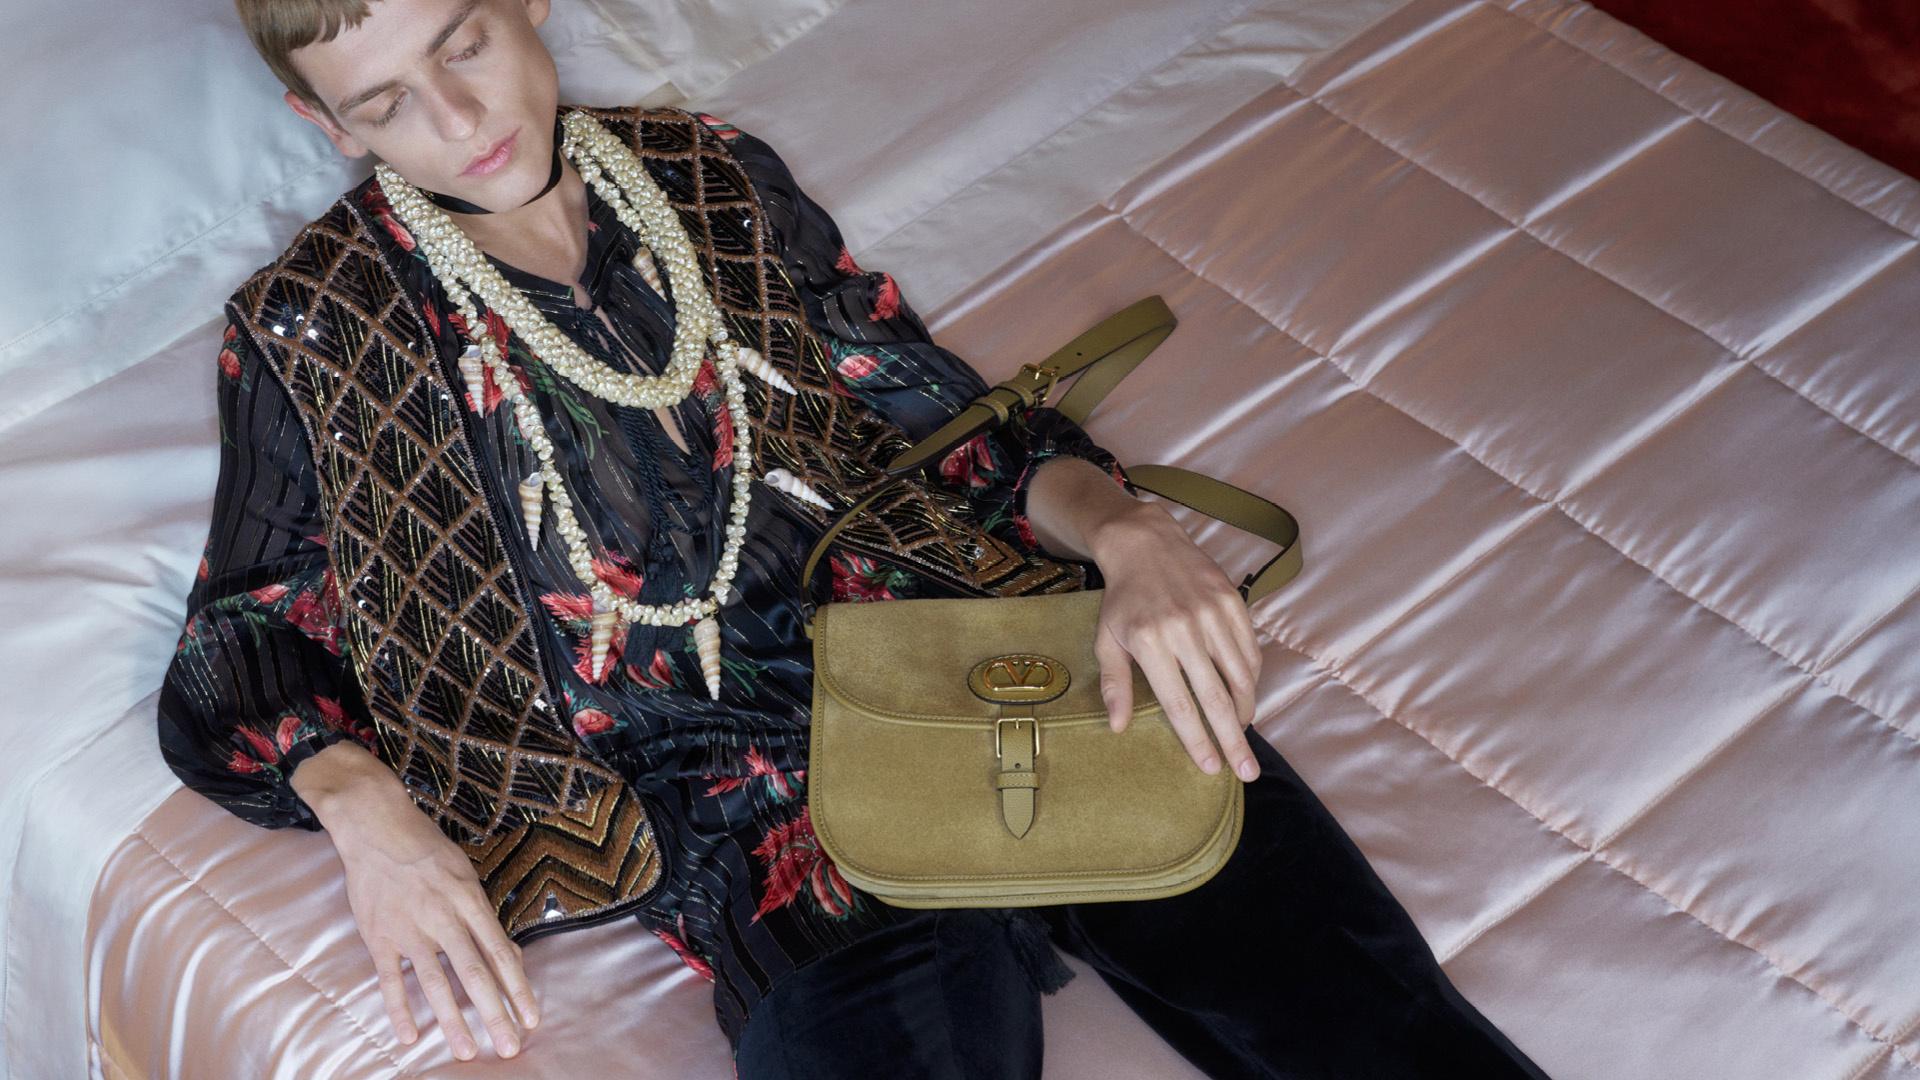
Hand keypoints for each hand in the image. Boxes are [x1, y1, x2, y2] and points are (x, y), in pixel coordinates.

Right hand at [293, 743, 539, 1059]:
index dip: (518, 988)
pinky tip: (410, 1037)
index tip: (532, 1017)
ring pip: (435, 983)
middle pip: (474, 973)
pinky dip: (400, 1009)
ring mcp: (409, 929)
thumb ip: (484, 917)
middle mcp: (443, 917)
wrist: (376, 825)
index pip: (500, 952)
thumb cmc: (428, 850)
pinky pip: (391, 980)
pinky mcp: (379, 937)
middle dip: (494, 1013)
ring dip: (452, 1020)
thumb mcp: (466, 874)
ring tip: (466, 1052)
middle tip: (509, 1046)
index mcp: (470, 900)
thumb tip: (510, 956)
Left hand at [1088, 503, 1265, 781]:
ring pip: (1241, 675)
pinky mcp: (1232, 601)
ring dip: (1245, 710)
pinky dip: (1251, 677)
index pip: (1179, 704)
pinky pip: (1249, 650)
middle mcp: (1184, 630)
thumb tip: (1119, 727)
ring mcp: (1212, 614)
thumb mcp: (1107, 640)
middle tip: (1247, 772)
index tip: (1211, 767)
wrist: (1145, 543)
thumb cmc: (1122, 599)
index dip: (1196, 739)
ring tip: (1242, 733)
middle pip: (1216, 698)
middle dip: (1233, 740)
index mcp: (1150, 643)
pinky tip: (1245, 694)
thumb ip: (1115, 684)